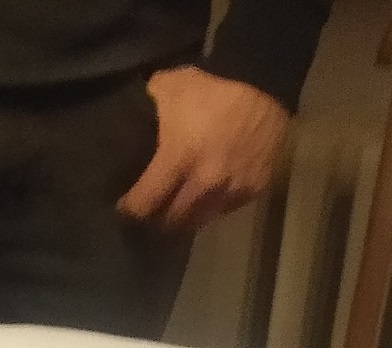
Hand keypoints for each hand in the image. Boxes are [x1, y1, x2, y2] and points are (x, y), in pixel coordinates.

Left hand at [117, 67, 288, 234]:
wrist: (267, 83)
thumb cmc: (213, 87)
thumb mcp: (170, 87)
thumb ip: (146, 107)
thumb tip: (128, 114)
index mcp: (178, 160)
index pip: (144, 203)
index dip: (130, 209)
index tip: (124, 207)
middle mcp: (204, 183)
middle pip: (172, 221)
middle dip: (157, 219)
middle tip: (149, 212)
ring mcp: (231, 189)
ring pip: (199, 220)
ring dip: (185, 218)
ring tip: (175, 211)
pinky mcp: (253, 189)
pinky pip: (225, 210)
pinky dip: (212, 207)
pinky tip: (205, 199)